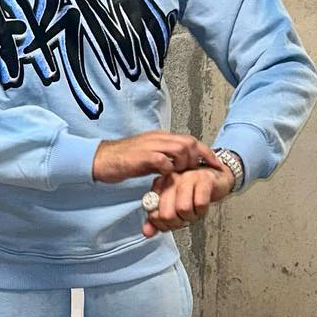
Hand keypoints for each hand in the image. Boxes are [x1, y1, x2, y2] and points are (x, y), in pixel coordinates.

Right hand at [93, 131, 227, 182]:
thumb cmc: (121, 161)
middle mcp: (158, 138)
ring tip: (180, 176)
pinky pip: (164, 161)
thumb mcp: (147, 157)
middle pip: (189, 142)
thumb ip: (162, 158)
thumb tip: (176, 167)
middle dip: (201, 157)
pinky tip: (166, 178)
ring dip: (185, 164)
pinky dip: (170, 170)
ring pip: (180, 149)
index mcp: (160, 137)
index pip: (189, 140)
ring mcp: (151, 146)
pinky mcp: (143, 157)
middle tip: (205, 172)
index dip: (205, 152)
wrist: (100, 159)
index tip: (216, 164)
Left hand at [141, 164, 234, 236]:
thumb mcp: (173, 206)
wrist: (217, 179)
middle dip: (177, 223)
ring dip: (191, 217)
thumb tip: (147, 233)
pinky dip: (202, 211)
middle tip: (184, 219)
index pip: (153, 213)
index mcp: (160, 184)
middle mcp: (171, 178)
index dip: (163, 224)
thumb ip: (158, 219)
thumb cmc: (193, 192)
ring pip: (183, 209)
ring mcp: (188, 177)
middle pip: (167, 214)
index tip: (172, 223)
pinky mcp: (204, 179)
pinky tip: (202, 206)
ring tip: (194, 212)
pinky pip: (200, 204)